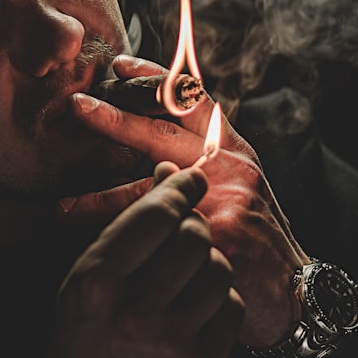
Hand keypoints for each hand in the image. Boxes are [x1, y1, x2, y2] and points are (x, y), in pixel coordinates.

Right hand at [35, 163, 243, 357]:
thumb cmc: (82, 333)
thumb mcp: (84, 275)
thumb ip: (127, 226)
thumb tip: (172, 174)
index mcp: (98, 285)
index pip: (156, 217)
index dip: (179, 189)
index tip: (189, 180)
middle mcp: (137, 315)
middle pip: (193, 238)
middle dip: (193, 223)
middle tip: (185, 226)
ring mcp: (174, 346)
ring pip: (219, 269)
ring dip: (207, 259)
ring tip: (186, 270)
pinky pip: (231, 306)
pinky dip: (217, 296)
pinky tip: (194, 303)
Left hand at [59, 55, 307, 348]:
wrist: (296, 292)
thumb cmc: (257, 234)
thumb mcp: (238, 186)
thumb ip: (197, 165)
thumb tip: (147, 154)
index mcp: (232, 151)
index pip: (194, 102)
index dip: (158, 79)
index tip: (120, 66)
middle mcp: (230, 171)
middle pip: (166, 135)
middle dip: (116, 120)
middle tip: (77, 107)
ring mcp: (226, 206)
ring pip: (152, 194)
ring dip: (102, 198)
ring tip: (61, 206)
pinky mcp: (218, 245)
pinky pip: (159, 240)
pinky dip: (123, 243)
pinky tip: (92, 246)